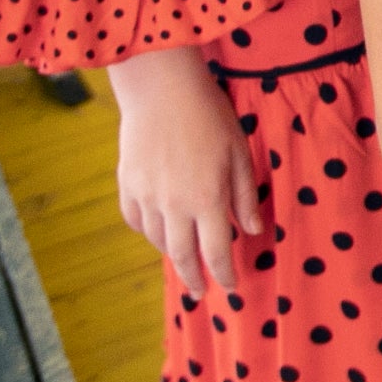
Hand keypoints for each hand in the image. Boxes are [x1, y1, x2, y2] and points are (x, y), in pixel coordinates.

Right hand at [109, 45, 259, 295]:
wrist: (162, 89)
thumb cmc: (209, 115)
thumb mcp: (239, 152)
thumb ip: (244, 195)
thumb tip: (254, 230)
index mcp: (207, 199)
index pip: (217, 251)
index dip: (224, 274)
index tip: (231, 287)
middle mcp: (174, 205)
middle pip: (183, 257)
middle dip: (194, 278)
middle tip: (201, 292)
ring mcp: (147, 197)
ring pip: (158, 241)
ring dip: (173, 254)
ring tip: (184, 260)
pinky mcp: (127, 185)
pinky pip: (136, 221)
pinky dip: (149, 232)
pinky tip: (159, 232)